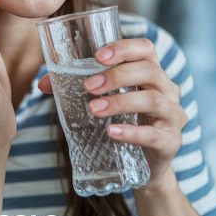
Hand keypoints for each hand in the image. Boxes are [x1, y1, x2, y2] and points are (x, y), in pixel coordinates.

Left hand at [38, 38, 184, 190]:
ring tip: (94, 109)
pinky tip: (111, 132)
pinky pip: (155, 135)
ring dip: (121, 102)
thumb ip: (77, 89)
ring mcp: (173, 116)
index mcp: (152, 73)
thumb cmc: (125, 124)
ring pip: (153, 100)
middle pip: (150, 71)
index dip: (124, 48)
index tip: (98, 56)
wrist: (146, 167)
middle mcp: (168, 90)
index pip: (146, 49)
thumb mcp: (107, 102)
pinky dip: (132, 132)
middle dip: (117, 76)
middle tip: (88, 87)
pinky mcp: (172, 142)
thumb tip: (43, 83)